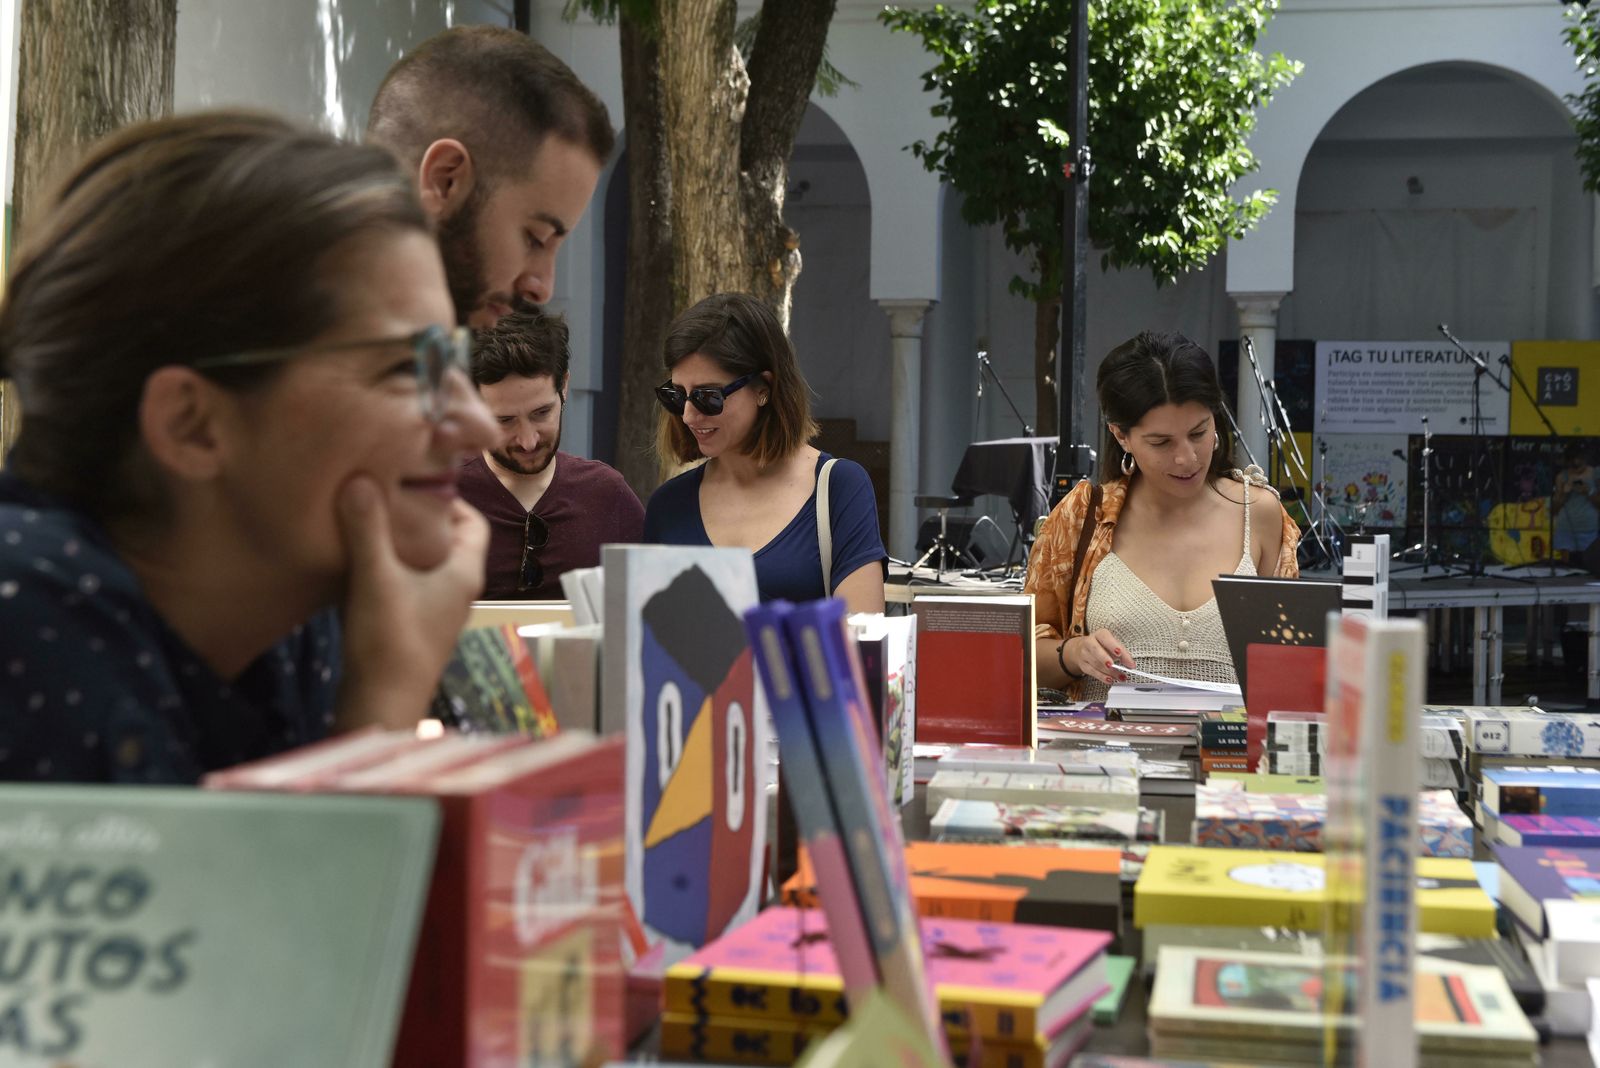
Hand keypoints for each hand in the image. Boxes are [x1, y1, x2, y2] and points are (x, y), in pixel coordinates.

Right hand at [332, 475, 488, 730]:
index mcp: (464, 573)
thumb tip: (362, 477)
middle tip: (388, 496)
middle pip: (447, 540)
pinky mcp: (412, 626)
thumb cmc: (390, 640)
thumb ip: (369, 528)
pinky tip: (356, 560)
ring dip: (401, 543)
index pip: (474, 523)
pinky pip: (406, 584)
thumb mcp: (376, 576)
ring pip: (424, 563)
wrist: (381, 705)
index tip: (416, 482)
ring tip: (369, 521)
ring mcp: (435, 610)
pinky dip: (388, 567)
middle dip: (420, 517)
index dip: (452, 499)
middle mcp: (457, 590)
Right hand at [1064, 628, 1134, 685]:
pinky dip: (1103, 677)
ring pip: (1096, 663)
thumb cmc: (1101, 646)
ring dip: (1109, 672)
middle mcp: (1089, 642)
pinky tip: (1110, 679)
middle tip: (1113, 665)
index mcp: (1099, 634)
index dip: (1112, 645)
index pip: (1105, 637)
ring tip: (1121, 677)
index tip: (1120, 653)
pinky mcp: (1083, 665)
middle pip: (1095, 650)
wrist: (1082, 648)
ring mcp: (1084, 654)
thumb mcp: (1112, 644)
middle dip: (1104, 658)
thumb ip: (1122, 652)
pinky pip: (1093, 672)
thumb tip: (1130, 664)